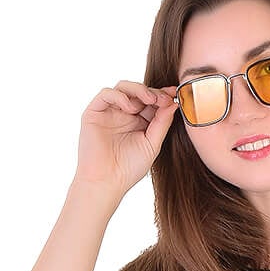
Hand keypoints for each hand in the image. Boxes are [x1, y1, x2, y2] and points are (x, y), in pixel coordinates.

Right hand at [75, 78, 181, 198]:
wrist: (106, 182)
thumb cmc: (129, 169)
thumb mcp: (152, 144)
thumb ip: (162, 123)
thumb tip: (173, 102)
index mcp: (139, 122)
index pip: (151, 101)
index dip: (163, 95)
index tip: (175, 93)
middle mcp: (124, 114)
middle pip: (139, 91)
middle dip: (153, 92)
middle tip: (163, 98)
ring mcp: (109, 112)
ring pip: (123, 87)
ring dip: (138, 89)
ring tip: (149, 99)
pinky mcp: (94, 112)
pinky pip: (106, 94)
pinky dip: (119, 96)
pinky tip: (130, 107)